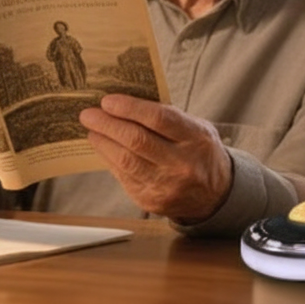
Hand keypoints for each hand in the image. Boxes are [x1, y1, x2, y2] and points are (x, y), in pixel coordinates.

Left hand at [80, 94, 231, 223]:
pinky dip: (110, 161)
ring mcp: (167, 186)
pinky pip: (125, 178)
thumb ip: (167, 116)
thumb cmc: (199, 149)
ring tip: (92, 130)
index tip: (107, 100)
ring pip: (126, 162)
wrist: (216, 194)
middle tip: (89, 114)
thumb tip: (125, 102)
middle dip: (108, 124)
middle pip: (137, 140)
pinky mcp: (152, 203)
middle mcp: (182, 164)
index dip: (129, 107)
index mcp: (195, 138)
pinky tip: (104, 149)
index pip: (158, 118)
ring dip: (103, 143)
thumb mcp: (195, 127)